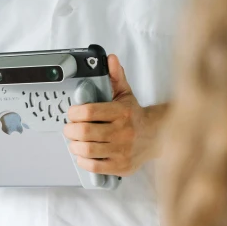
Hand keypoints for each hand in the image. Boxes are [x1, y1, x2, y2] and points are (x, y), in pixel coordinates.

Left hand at [63, 55, 168, 176]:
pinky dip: (83, 161)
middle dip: (70, 130)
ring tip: (75, 142)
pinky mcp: (121, 166)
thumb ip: (115, 77)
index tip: (72, 113)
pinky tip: (83, 155)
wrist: (157, 136)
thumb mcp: (126, 94)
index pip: (88, 111)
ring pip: (87, 150)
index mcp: (121, 112)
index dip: (74, 113)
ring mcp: (122, 151)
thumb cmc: (135, 116)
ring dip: (74, 146)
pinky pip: (94, 166)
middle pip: (84, 132)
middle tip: (69, 129)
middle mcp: (123, 132)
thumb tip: (110, 59)